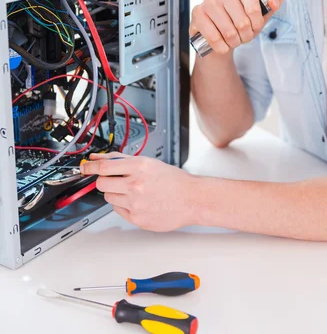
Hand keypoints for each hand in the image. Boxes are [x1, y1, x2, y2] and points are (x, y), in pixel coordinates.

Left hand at [80, 152, 196, 231]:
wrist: (191, 199)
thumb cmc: (173, 180)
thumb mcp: (148, 163)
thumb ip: (122, 159)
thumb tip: (99, 158)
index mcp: (139, 167)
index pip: (104, 166)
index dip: (91, 167)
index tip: (85, 168)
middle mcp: (136, 185)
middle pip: (102, 183)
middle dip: (104, 180)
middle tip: (114, 179)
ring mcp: (135, 203)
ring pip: (109, 197)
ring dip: (115, 192)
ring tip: (132, 191)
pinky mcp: (136, 218)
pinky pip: (118, 210)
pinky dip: (123, 204)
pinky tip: (137, 201)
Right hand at [189, 0, 283, 54]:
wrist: (219, 32)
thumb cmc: (241, 20)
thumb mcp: (261, 12)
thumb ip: (273, 2)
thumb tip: (274, 1)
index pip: (254, 9)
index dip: (257, 24)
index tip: (255, 27)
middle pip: (242, 23)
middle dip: (246, 35)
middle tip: (244, 36)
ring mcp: (209, 0)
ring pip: (228, 31)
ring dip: (234, 42)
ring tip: (234, 40)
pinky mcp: (197, 13)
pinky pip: (213, 37)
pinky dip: (221, 47)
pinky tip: (223, 45)